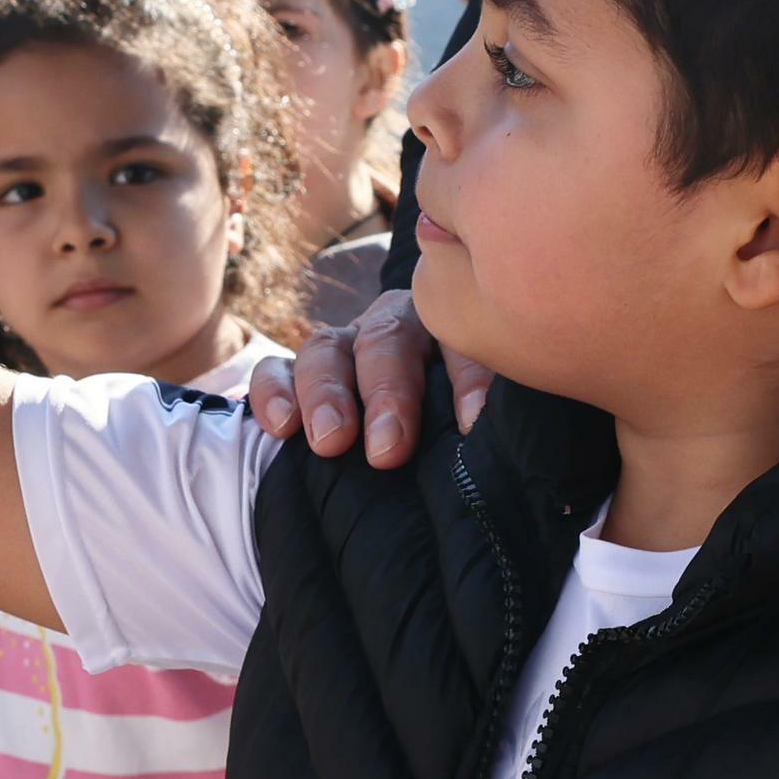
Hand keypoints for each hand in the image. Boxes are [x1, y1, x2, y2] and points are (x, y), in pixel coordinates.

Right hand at [259, 286, 487, 472]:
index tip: (470, 423)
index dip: (467, 377)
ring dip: (328, 395)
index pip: (461, 340)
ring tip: (331, 442)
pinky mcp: (296, 372)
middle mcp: (394, 327)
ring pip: (326, 349)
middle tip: (388, 450)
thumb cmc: (460, 435)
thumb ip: (492, 419)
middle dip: (387, 393)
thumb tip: (503, 446)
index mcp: (450, 329)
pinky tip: (282, 427)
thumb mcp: (480, 418)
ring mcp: (343, 345)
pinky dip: (275, 393)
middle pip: (387, 340)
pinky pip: (275, 370)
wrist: (411, 444)